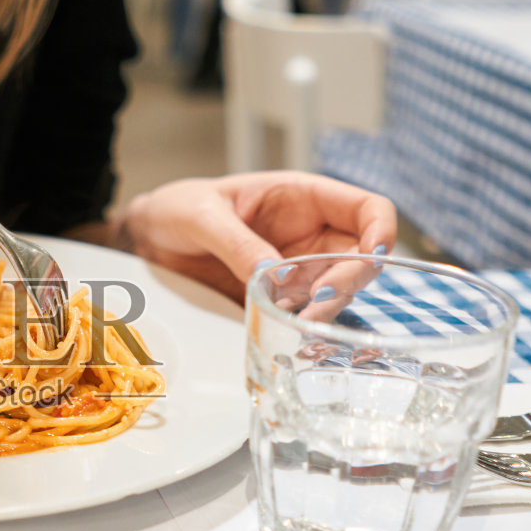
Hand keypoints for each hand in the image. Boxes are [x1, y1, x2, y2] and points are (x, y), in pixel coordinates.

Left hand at [121, 171, 396, 299]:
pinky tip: (287, 332)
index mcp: (304, 198)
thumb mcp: (202, 216)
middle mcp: (311, 235)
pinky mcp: (279, 300)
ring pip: (338, 292)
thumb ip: (238, 242)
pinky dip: (303, 325)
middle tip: (316, 303)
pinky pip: (305, 315)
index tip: (371, 256)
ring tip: (297, 321)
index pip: (367, 208)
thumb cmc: (178, 208)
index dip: (381, 231)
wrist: (149, 238)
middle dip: (349, 281)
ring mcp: (298, 269)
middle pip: (362, 259)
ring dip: (326, 309)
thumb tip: (275, 275)